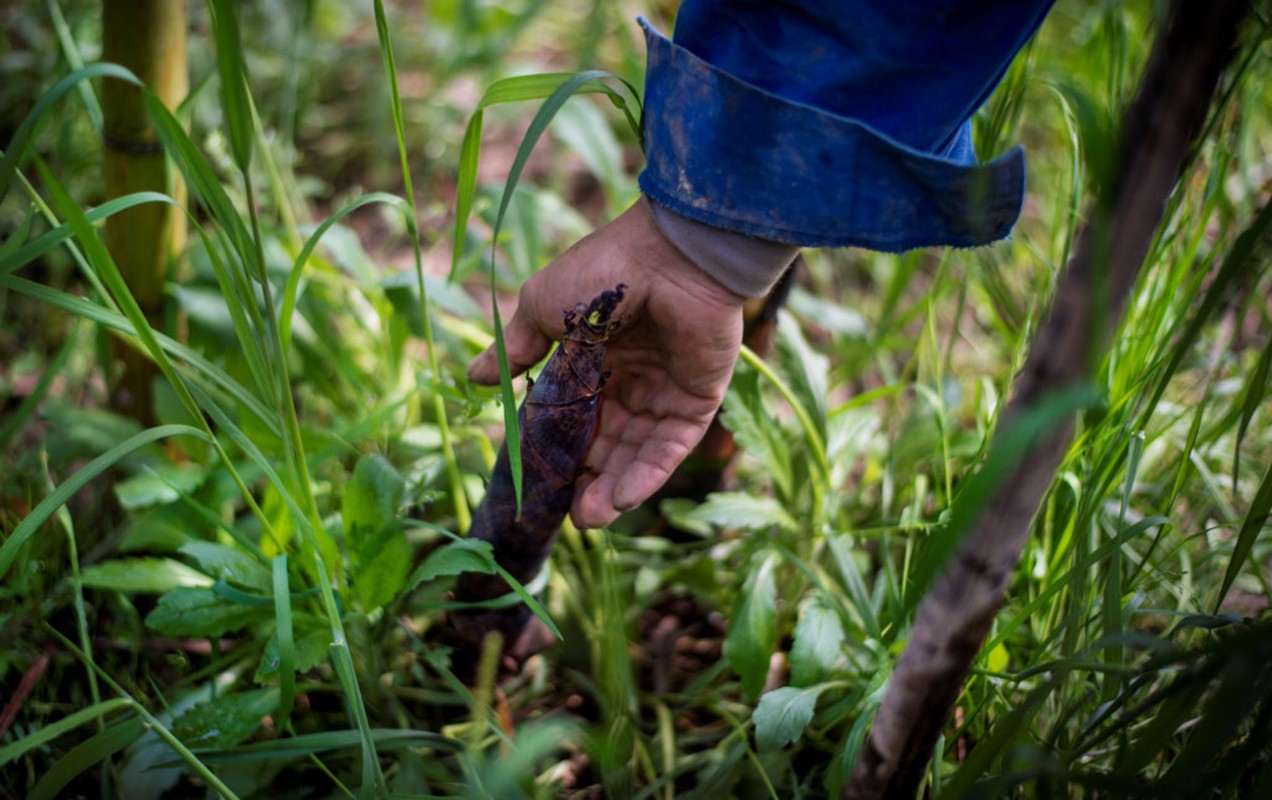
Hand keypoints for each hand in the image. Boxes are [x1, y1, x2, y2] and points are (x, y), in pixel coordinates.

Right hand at [467, 198, 744, 528]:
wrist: (668, 256)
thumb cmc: (602, 274)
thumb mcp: (544, 308)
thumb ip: (515, 348)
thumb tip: (472, 378)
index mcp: (595, 358)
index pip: (574, 417)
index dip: (558, 449)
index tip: (538, 480)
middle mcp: (631, 379)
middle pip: (606, 444)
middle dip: (586, 481)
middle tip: (565, 513)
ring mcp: (665, 391)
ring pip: (636, 453)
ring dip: (613, 488)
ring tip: (588, 518)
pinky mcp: (697, 400)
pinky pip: (670, 448)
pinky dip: (647, 475)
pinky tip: (621, 499)